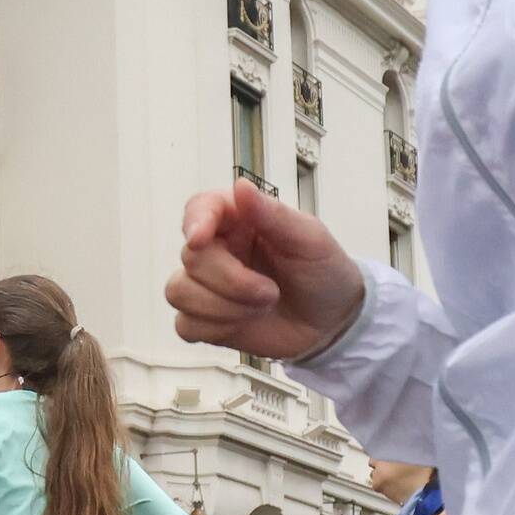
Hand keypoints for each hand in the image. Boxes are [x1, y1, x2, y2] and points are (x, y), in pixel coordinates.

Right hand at [169, 183, 367, 362]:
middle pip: (191, 258)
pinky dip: (214, 328)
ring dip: (223, 307)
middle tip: (270, 292)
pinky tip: (243, 323)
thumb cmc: (324, 273)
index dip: (195, 221)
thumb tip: (241, 186)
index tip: (199, 239)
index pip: (200, 208)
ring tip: (259, 308)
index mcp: (239, 220)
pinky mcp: (206, 320)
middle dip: (232, 281)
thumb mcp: (310, 240)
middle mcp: (218, 249)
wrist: (334, 322)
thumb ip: (274, 215)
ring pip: (179, 291)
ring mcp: (208, 286)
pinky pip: (185, 325)